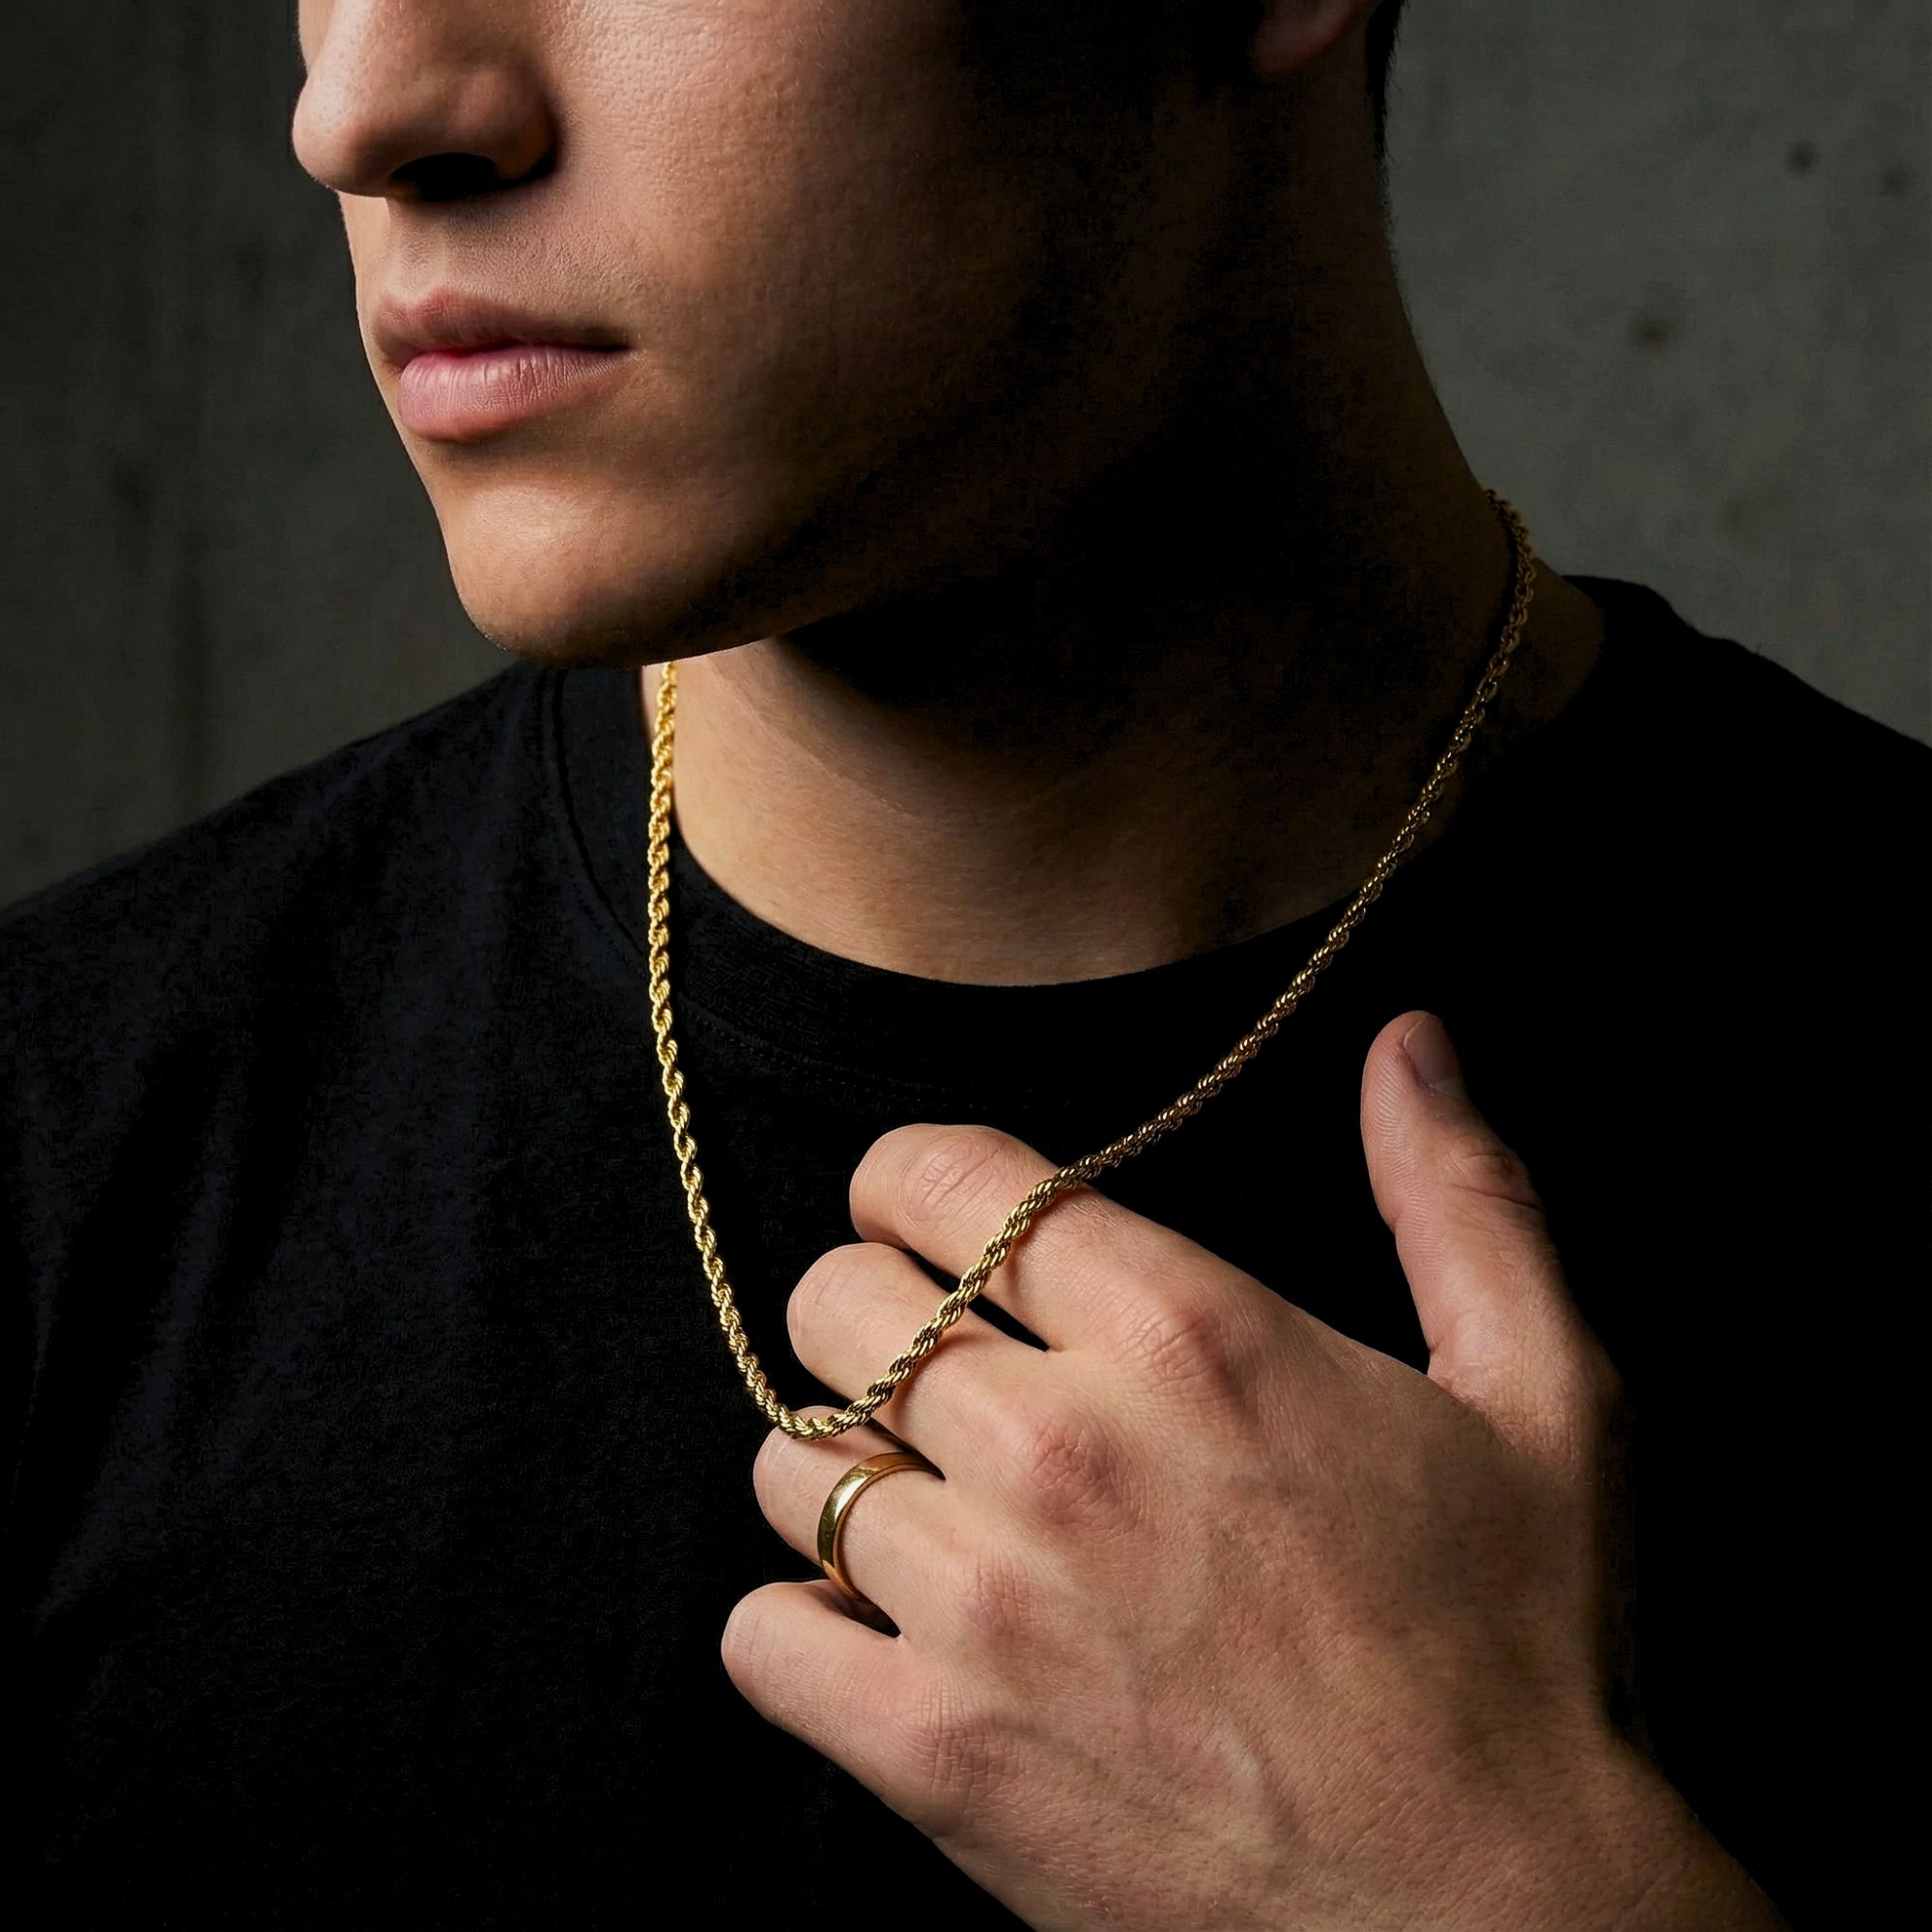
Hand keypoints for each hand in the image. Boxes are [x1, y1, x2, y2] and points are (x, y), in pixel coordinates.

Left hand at [723, 1013, 1783, 1929]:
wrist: (1497, 1922)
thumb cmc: (1523, 1655)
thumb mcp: (1546, 1395)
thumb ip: (1459, 1196)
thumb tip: (1409, 1040)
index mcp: (1191, 1336)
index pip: (944, 1177)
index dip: (917, 1180)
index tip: (939, 1218)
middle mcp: (1063, 1448)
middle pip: (836, 1300)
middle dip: (870, 1309)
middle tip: (935, 1363)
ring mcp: (985, 1606)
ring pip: (790, 1458)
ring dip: (841, 1464)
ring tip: (926, 1500)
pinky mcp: (937, 1752)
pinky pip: (763, 1634)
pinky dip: (802, 1619)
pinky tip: (890, 1626)